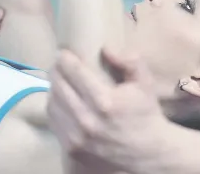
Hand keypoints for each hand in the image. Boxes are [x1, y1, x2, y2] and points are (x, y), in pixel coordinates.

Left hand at [47, 47, 174, 172]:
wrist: (147, 152)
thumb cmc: (145, 113)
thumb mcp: (145, 83)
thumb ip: (130, 61)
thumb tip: (105, 48)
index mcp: (105, 101)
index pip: (75, 72)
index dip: (65, 59)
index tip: (63, 52)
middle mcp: (87, 120)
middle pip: (58, 86)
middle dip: (57, 71)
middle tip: (59, 64)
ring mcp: (77, 137)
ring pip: (52, 103)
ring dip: (54, 89)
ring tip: (60, 81)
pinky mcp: (71, 149)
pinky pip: (54, 121)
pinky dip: (55, 107)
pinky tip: (63, 101)